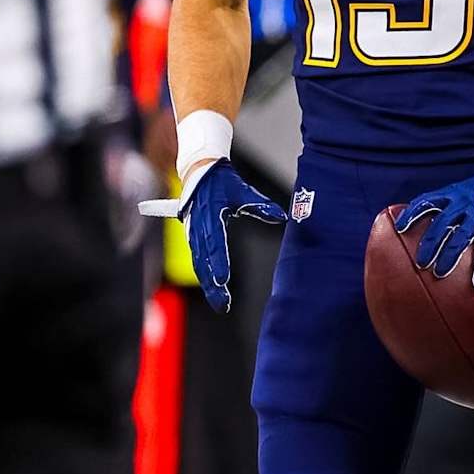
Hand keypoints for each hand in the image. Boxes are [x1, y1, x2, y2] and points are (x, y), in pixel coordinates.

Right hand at [139, 158, 285, 312]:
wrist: (199, 170)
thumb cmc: (222, 181)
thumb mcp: (242, 191)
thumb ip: (260, 205)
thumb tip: (280, 216)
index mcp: (209, 216)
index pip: (214, 245)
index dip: (218, 264)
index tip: (223, 280)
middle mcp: (198, 228)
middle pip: (204, 262)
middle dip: (213, 285)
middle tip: (223, 304)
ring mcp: (193, 233)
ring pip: (199, 264)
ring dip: (208, 284)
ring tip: (219, 302)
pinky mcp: (193, 236)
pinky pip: (198, 259)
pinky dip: (204, 275)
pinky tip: (213, 288)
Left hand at [401, 152, 473, 289]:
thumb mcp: (457, 192)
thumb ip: (441, 205)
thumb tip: (414, 223)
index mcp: (451, 194)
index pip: (426, 201)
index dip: (411, 214)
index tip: (399, 228)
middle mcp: (463, 203)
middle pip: (442, 223)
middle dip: (430, 243)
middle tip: (420, 262)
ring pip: (462, 237)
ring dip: (450, 256)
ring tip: (439, 273)